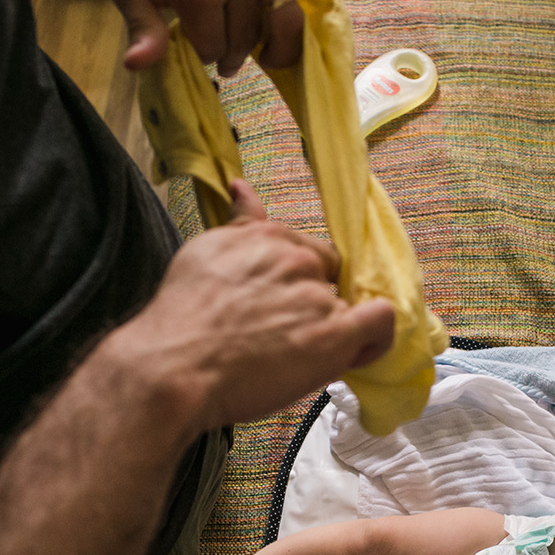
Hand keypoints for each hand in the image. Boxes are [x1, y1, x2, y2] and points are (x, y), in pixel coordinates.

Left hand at [111, 0, 303, 74]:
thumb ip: (142, 25)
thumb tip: (137, 64)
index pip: (211, 46)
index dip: (202, 55)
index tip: (195, 50)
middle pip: (242, 37)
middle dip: (230, 53)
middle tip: (223, 64)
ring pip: (276, 20)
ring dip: (267, 42)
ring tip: (261, 56)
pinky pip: (291, 3)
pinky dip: (286, 25)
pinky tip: (274, 36)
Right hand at [113, 179, 393, 434]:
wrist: (173, 366)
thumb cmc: (181, 319)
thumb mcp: (205, 252)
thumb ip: (238, 222)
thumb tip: (242, 188)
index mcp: (268, 236)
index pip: (307, 251)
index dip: (299, 282)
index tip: (280, 307)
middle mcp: (298, 259)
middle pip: (328, 278)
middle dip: (313, 303)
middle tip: (283, 336)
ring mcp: (317, 297)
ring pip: (345, 307)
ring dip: (328, 330)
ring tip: (292, 357)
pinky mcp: (333, 334)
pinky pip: (381, 321)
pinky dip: (377, 337)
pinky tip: (356, 353)